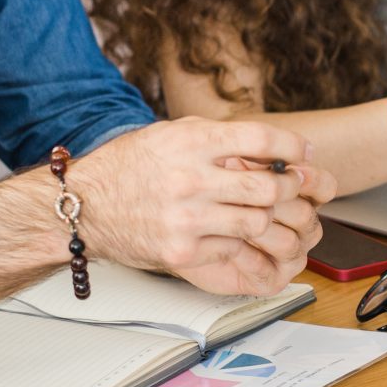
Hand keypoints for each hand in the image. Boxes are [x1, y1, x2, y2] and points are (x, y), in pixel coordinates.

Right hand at [72, 117, 334, 296]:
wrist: (84, 207)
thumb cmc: (128, 167)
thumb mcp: (169, 134)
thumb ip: (216, 136)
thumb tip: (267, 145)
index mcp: (189, 143)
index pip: (260, 140)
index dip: (291, 147)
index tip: (302, 152)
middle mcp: (190, 180)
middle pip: (269, 186)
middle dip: (290, 186)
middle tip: (292, 185)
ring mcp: (187, 219)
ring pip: (258, 221)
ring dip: (267, 215)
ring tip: (262, 208)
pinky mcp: (183, 252)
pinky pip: (234, 246)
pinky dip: (239, 239)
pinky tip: (229, 228)